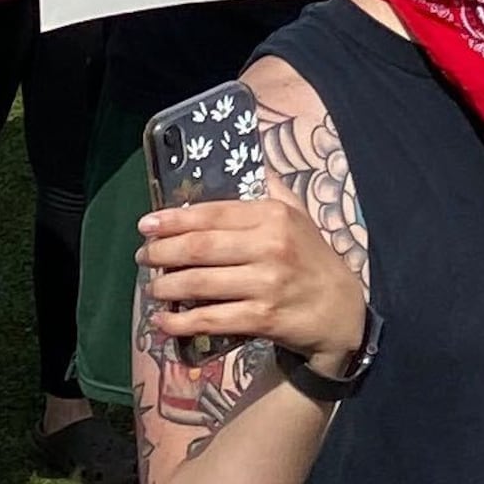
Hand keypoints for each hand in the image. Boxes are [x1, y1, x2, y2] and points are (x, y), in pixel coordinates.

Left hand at [135, 188, 368, 369]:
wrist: (341, 310)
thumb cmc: (312, 259)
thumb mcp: (298, 216)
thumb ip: (270, 189)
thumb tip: (244, 161)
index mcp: (273, 215)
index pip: (213, 213)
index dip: (174, 219)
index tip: (147, 224)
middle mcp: (270, 246)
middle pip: (200, 247)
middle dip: (162, 252)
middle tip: (143, 256)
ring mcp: (266, 284)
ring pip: (201, 283)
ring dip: (166, 287)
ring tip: (152, 287)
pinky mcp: (263, 318)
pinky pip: (212, 319)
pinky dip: (182, 322)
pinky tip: (163, 321)